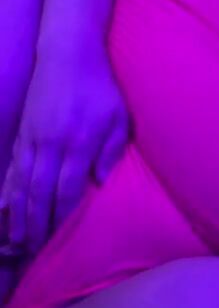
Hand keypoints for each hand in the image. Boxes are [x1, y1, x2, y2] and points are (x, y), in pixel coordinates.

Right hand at [1, 49, 128, 253]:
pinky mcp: (22, 132)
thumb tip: (99, 183)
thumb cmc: (100, 88)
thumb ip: (110, 152)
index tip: (54, 242)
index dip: (58, 219)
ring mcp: (32, 139)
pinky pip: (13, 167)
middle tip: (29, 253)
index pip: (66, 191)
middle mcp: (51, 145)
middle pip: (39, 194)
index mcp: (78, 144)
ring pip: (22, 184)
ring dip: (18, 215)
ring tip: (14, 241)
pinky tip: (4, 208)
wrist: (67, 54)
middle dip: (34, 226)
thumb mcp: (117, 118)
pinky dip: (8, 190)